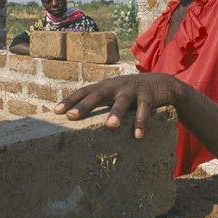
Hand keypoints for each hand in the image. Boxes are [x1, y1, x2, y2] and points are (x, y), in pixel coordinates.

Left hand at [54, 73, 179, 138]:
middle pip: (98, 94)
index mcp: (105, 86)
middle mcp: (116, 86)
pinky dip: (141, 122)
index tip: (56, 111)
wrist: (161, 82)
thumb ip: (100, 103)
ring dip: (116, 113)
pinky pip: (144, 109)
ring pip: (122, 101)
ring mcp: (132, 89)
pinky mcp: (148, 95)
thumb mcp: (114, 94)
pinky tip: (138, 135)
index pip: (84, 91)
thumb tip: (77, 119)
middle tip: (72, 116)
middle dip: (85, 105)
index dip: (70, 100)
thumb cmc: (131, 93)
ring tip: (110, 126)